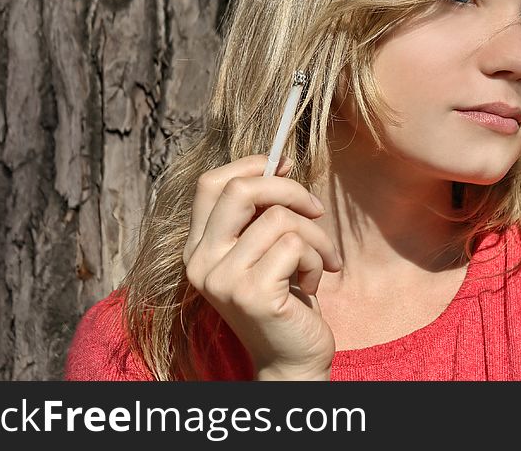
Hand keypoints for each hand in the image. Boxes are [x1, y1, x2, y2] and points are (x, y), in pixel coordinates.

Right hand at [183, 154, 341, 379]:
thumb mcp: (265, 250)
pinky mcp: (253, 295)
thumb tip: (278, 161)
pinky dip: (317, 259)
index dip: (250, 165)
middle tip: (315, 209)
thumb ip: (260, 214)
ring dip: (315, 236)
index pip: (210, 184)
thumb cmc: (285, 299)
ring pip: (280, 219)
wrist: (293, 359)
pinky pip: (295, 246)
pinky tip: (314, 282)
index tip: (285, 166)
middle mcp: (201, 263)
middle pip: (239, 190)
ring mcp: (224, 280)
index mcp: (199, 248)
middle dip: (288, 189)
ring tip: (321, 261)